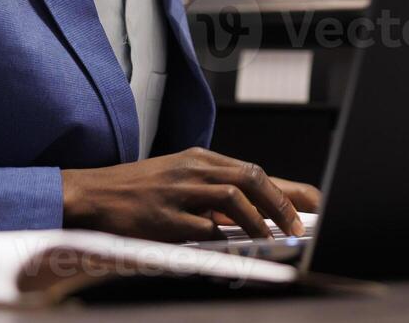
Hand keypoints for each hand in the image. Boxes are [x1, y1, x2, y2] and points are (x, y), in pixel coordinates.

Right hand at [60, 147, 321, 242]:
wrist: (93, 195)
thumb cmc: (139, 191)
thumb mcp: (181, 181)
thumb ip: (215, 194)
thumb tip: (257, 215)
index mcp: (200, 160)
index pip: (255, 169)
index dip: (288, 189)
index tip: (315, 204)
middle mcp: (192, 170)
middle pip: (250, 178)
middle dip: (281, 204)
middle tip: (298, 229)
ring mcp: (177, 191)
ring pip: (231, 197)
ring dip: (257, 220)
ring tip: (271, 239)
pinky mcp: (162, 216)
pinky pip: (201, 226)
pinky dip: (221, 237)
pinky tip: (230, 248)